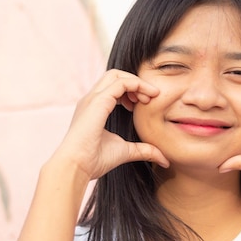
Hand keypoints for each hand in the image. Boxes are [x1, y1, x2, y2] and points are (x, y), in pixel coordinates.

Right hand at [51, 69, 168, 180]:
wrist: (76, 166)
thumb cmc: (94, 160)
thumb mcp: (125, 152)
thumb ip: (143, 150)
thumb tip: (164, 159)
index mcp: (94, 108)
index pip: (113, 86)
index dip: (132, 90)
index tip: (145, 104)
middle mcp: (91, 99)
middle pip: (114, 75)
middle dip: (135, 82)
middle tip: (149, 98)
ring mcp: (92, 99)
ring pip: (116, 75)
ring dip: (137, 82)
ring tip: (150, 97)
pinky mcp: (98, 102)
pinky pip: (120, 83)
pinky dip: (136, 85)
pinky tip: (145, 99)